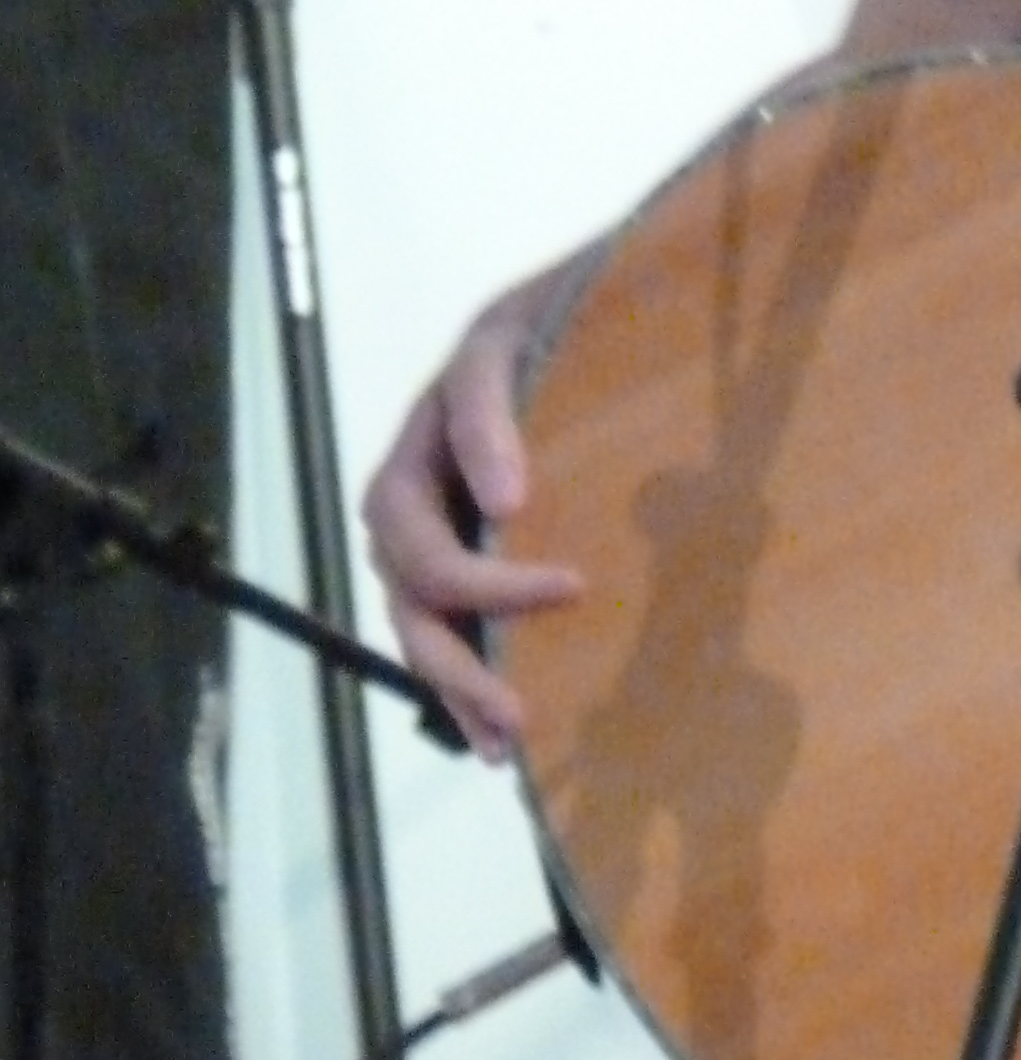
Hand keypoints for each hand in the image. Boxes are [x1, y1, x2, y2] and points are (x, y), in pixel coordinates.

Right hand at [360, 276, 580, 760]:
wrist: (557, 314)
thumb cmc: (528, 326)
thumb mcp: (500, 346)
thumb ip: (487, 414)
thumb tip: (505, 503)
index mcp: (408, 472)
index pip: (426, 550)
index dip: (489, 582)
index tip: (574, 588)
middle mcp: (412, 517)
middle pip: (417, 608)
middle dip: (462, 665)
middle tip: (519, 713)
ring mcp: (437, 543)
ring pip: (428, 632)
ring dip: (462, 691)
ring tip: (506, 744)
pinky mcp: (470, 562)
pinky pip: (456, 631)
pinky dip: (472, 686)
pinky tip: (501, 735)